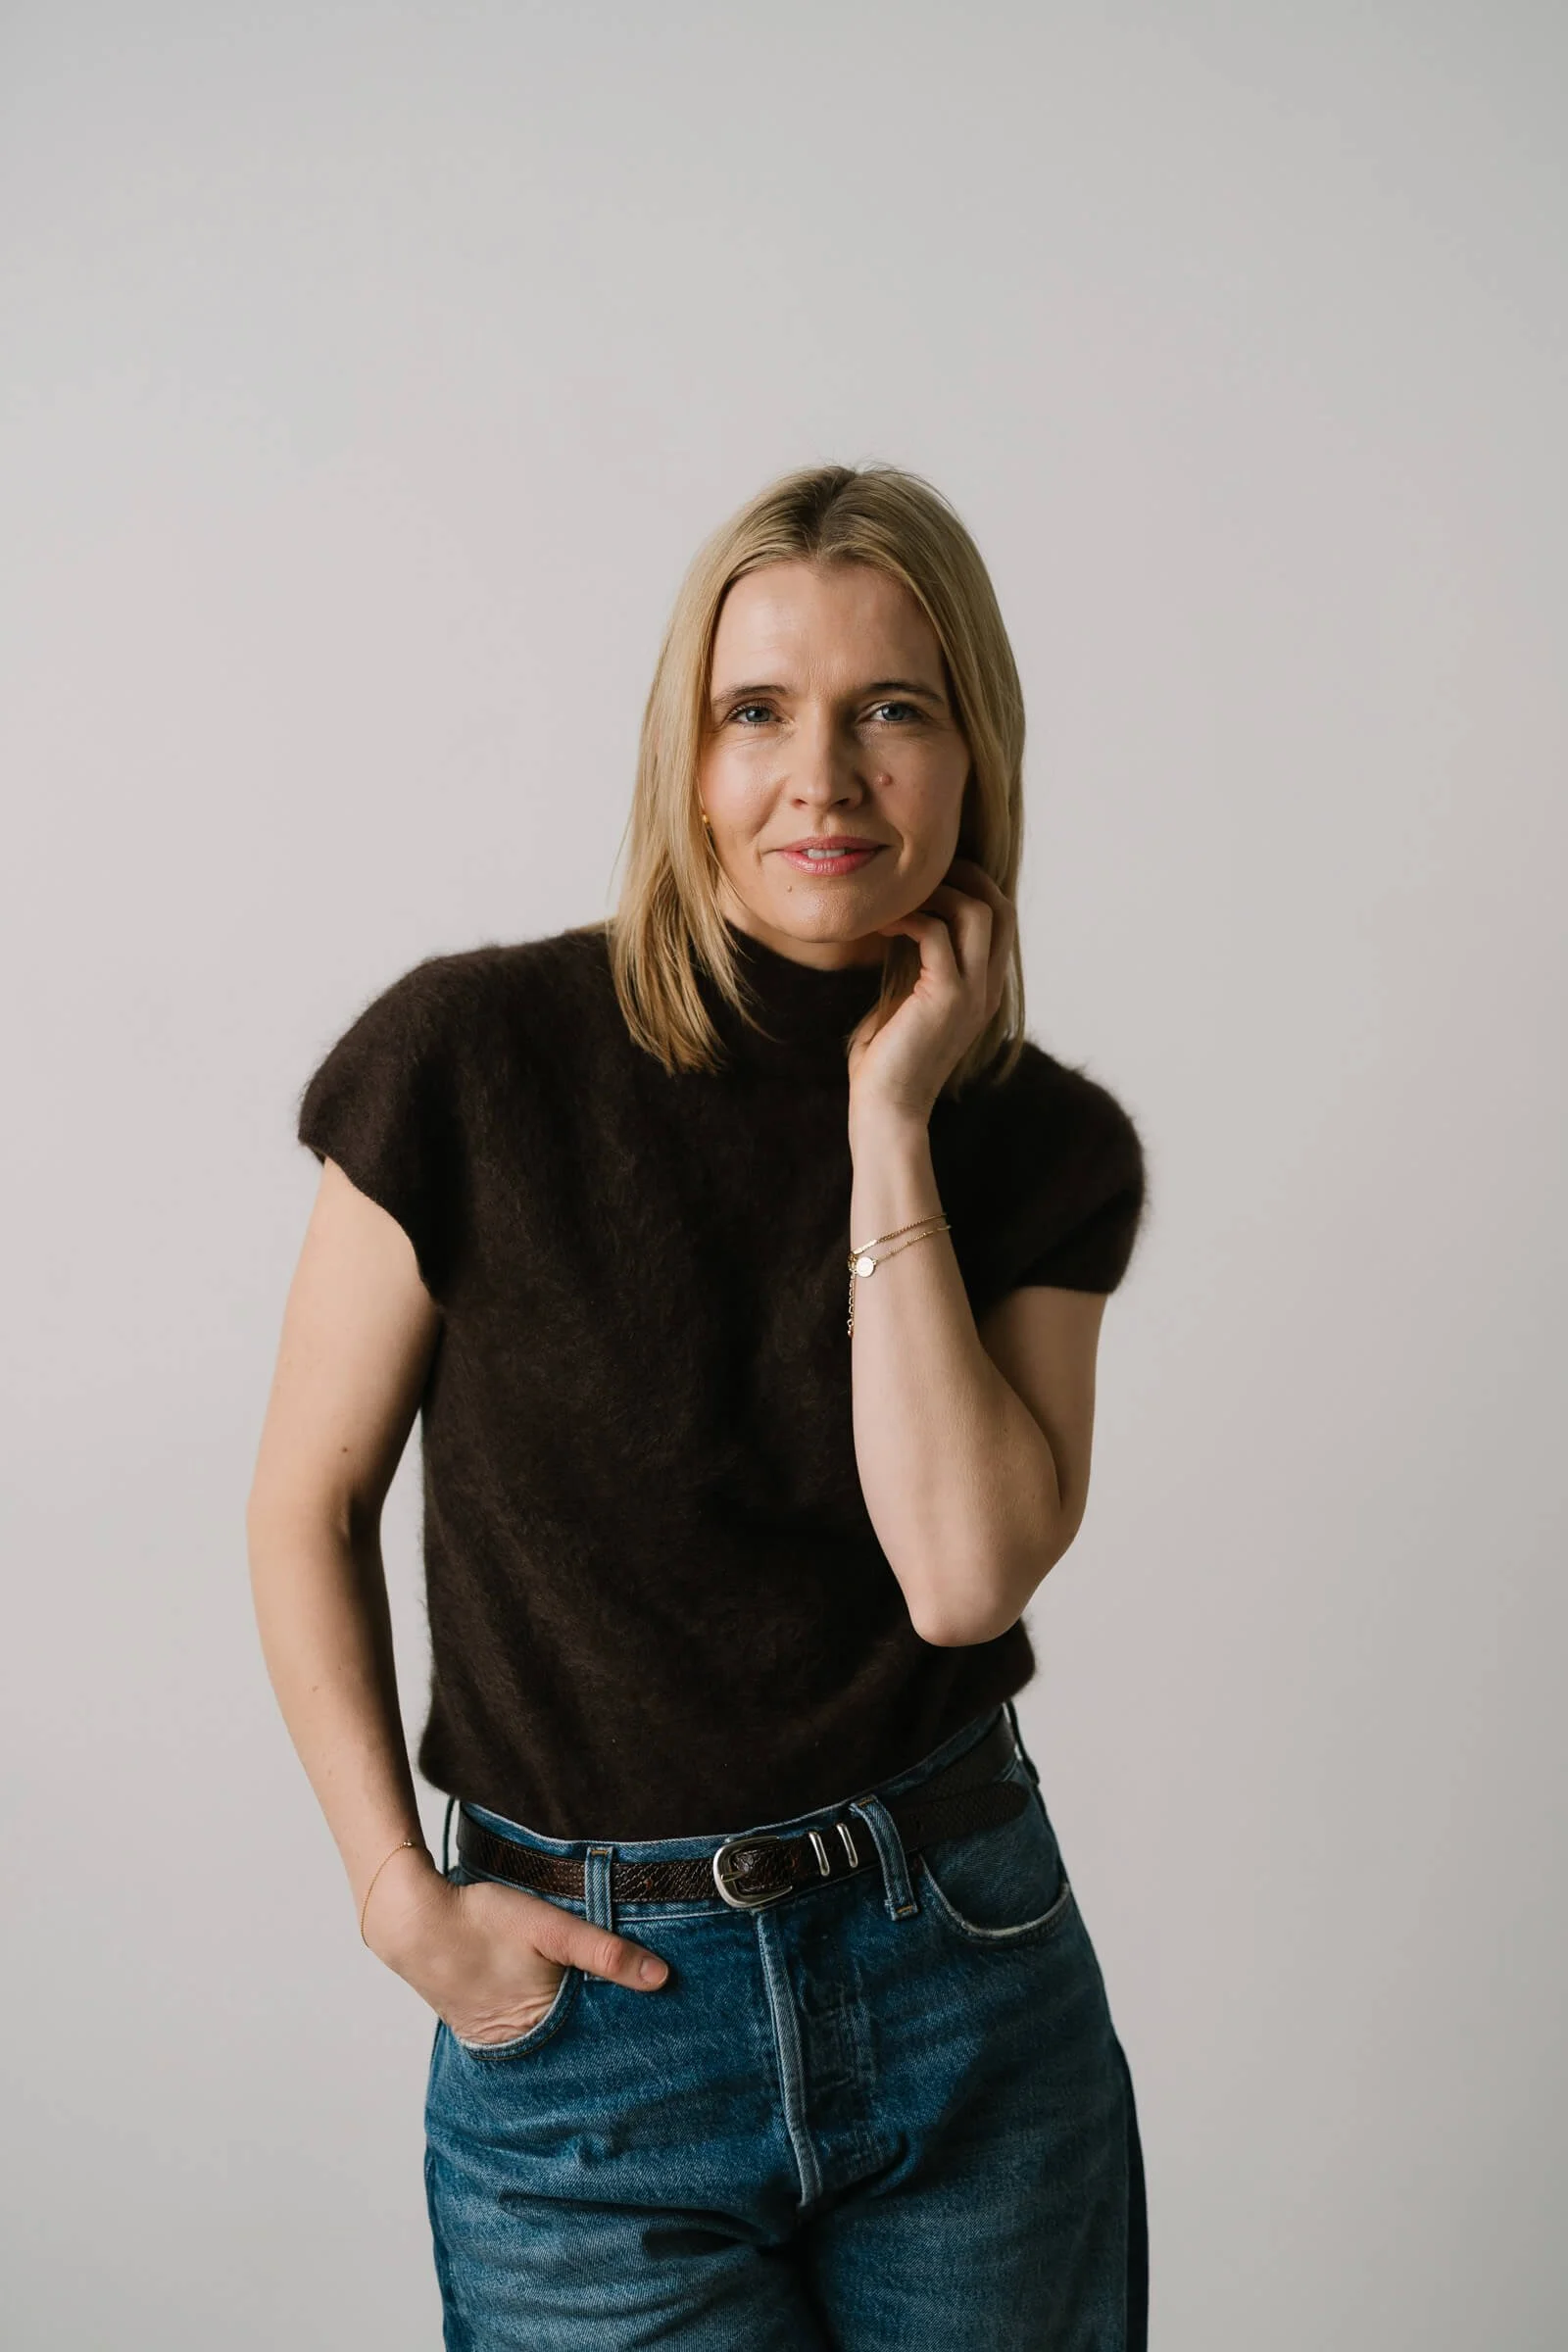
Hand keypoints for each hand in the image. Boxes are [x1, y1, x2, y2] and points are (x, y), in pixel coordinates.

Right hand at [360, 1843, 668, 2043]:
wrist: (414, 1920)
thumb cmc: (483, 1920)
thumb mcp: (552, 1928)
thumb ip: (605, 1953)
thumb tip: (662, 1978)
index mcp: (541, 2030)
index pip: (597, 2044)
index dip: (624, 2033)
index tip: (656, 2027)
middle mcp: (518, 2046)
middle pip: (573, 2045)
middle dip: (600, 2035)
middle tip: (637, 2023)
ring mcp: (495, 2039)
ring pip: (548, 2039)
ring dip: (570, 2027)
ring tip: (601, 2015)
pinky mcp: (478, 2024)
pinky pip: (521, 2031)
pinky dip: (541, 2021)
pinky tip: (552, 2003)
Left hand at [847, 858, 1015, 1123]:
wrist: (886, 1110)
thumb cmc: (886, 1063)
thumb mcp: (906, 1004)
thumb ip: (915, 969)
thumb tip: (899, 928)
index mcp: (984, 990)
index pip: (1002, 922)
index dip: (976, 889)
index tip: (932, 879)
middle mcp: (987, 988)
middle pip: (1002, 908)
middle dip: (966, 878)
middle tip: (920, 874)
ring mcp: (972, 992)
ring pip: (978, 913)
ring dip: (938, 893)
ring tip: (899, 899)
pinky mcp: (946, 997)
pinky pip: (935, 933)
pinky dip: (907, 919)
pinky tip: (880, 926)